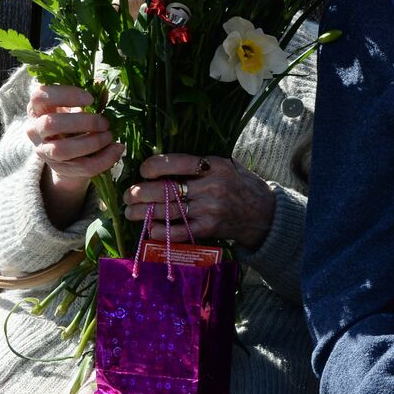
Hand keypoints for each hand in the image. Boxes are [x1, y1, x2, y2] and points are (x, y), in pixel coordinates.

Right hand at [28, 82, 123, 227]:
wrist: (69, 155)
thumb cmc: (73, 122)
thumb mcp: (78, 107)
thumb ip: (90, 97)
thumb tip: (102, 84)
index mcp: (37, 108)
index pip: (40, 96)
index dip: (65, 95)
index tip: (90, 98)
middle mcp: (35, 130)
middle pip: (50, 124)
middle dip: (83, 122)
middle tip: (104, 122)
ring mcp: (45, 151)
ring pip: (62, 150)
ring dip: (92, 142)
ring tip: (110, 136)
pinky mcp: (61, 169)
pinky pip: (82, 167)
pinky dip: (104, 159)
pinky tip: (117, 149)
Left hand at [123, 154, 275, 247]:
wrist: (264, 213)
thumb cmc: (241, 184)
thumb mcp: (227, 165)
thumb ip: (200, 163)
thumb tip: (162, 163)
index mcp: (215, 165)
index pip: (177, 162)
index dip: (154, 166)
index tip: (143, 170)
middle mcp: (212, 187)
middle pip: (167, 190)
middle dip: (141, 192)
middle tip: (129, 195)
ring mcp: (210, 209)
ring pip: (169, 211)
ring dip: (144, 213)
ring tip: (131, 212)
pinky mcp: (210, 228)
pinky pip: (180, 231)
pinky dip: (162, 231)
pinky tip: (150, 228)